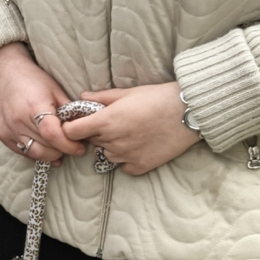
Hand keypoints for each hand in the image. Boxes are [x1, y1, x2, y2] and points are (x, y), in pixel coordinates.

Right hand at [0, 43, 81, 163]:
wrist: (3, 74)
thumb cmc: (32, 79)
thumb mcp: (55, 90)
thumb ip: (68, 110)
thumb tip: (83, 128)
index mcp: (34, 106)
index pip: (52, 134)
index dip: (68, 145)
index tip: (80, 147)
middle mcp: (18, 121)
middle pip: (46, 147)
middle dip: (63, 149)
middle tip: (72, 145)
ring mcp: (9, 130)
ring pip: (35, 153)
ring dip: (51, 154)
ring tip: (60, 148)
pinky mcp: (2, 135)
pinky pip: (23, 152)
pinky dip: (37, 153)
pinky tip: (46, 149)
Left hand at [59, 82, 198, 177]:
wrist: (188, 113)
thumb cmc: (158, 98)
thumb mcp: (127, 93)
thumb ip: (102, 97)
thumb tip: (82, 97)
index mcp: (105, 122)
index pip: (71, 132)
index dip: (72, 128)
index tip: (78, 124)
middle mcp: (112, 142)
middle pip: (91, 141)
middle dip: (96, 133)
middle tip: (114, 123)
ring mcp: (126, 156)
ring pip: (107, 154)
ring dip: (111, 146)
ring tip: (130, 133)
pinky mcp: (140, 166)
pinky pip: (123, 166)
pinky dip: (126, 159)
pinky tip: (139, 145)